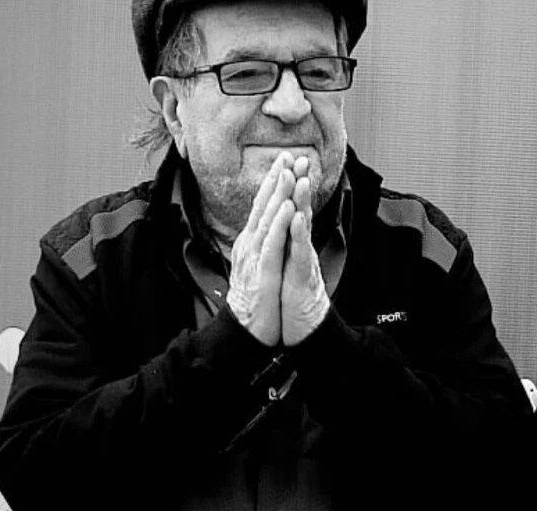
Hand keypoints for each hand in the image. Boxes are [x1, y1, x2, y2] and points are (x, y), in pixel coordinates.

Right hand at [226, 152, 297, 345]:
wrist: (247, 330)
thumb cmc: (256, 301)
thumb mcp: (258, 266)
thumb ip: (262, 246)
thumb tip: (265, 229)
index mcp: (252, 242)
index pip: (263, 206)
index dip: (274, 182)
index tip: (284, 160)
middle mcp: (250, 244)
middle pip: (264, 206)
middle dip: (277, 179)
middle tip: (288, 154)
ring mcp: (255, 257)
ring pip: (268, 220)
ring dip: (279, 195)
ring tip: (289, 173)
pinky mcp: (263, 272)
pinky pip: (272, 245)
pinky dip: (280, 226)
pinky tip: (288, 210)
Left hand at [281, 155, 329, 345]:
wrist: (304, 329)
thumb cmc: (293, 299)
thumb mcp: (285, 266)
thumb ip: (285, 245)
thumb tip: (282, 225)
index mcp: (291, 244)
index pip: (291, 208)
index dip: (288, 185)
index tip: (286, 160)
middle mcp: (300, 248)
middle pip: (301, 209)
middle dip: (300, 182)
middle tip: (300, 157)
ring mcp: (303, 260)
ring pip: (303, 227)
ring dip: (303, 202)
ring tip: (301, 178)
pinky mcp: (304, 277)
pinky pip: (301, 253)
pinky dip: (299, 235)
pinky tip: (298, 219)